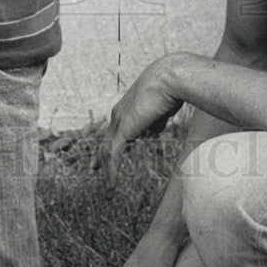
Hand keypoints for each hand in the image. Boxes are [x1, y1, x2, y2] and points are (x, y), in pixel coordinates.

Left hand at [93, 55, 184, 188]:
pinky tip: (112, 186)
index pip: (115, 129)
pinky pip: (113, 155)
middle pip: (106, 140)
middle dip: (100, 156)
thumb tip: (153, 131)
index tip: (109, 152)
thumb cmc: (171, 88)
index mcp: (128, 107)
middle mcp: (119, 114)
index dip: (111, 141)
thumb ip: (155, 121)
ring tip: (109, 189)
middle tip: (95, 169)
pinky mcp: (124, 129)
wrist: (170, 77)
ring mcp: (119, 121)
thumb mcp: (162, 109)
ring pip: (107, 151)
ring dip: (108, 171)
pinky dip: (112, 172)